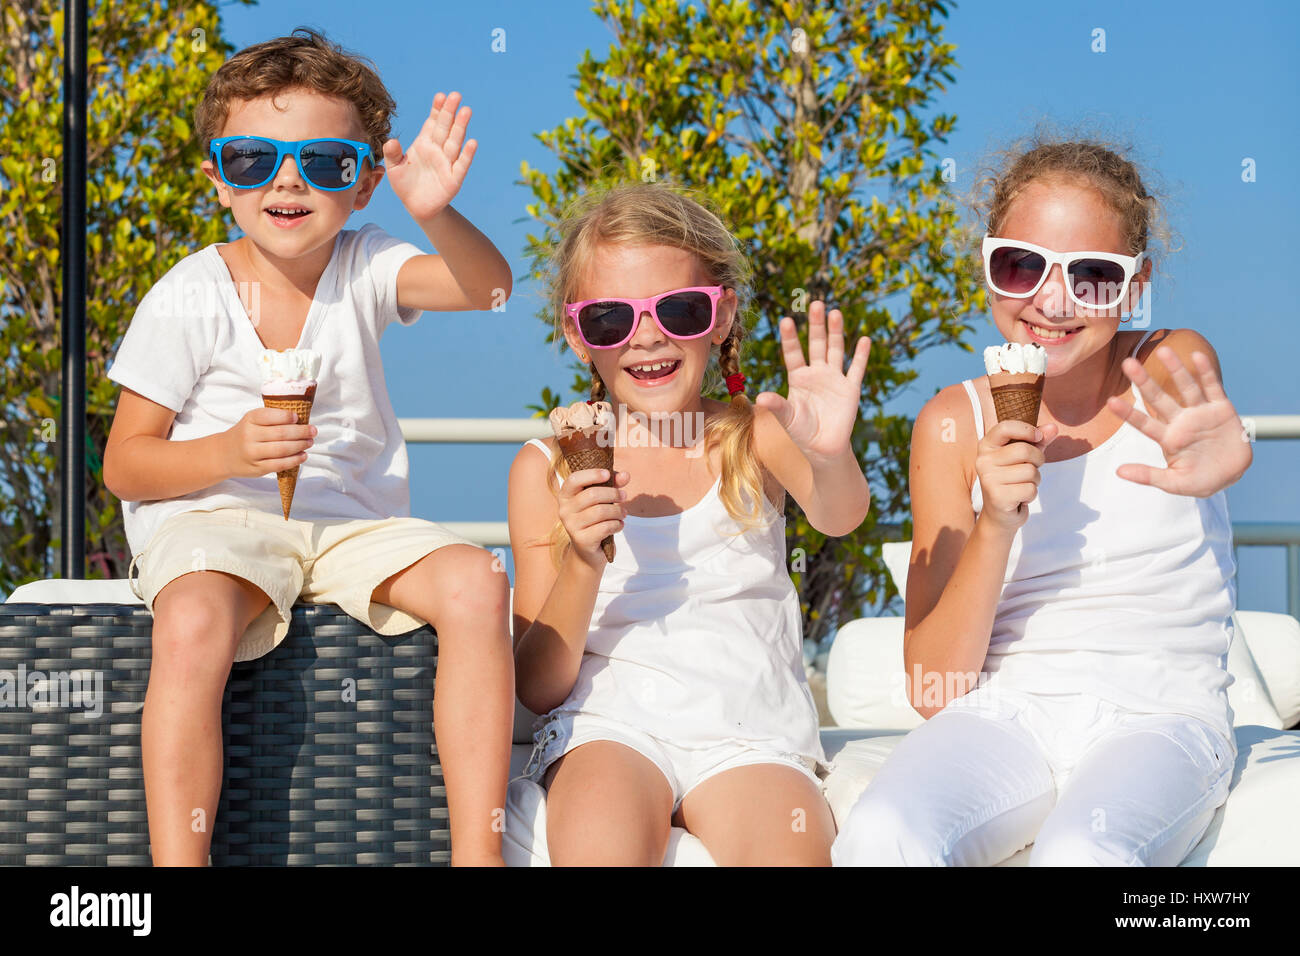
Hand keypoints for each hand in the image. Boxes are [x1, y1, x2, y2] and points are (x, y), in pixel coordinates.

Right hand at [222, 407, 315, 478]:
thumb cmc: (245, 434)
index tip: (298, 418)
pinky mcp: (257, 468)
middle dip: (301, 432)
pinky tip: (303, 455)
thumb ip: (272, 418)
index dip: (287, 417)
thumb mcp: (252, 420)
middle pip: (281, 434)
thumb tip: (300, 420)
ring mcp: (253, 453)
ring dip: (300, 445)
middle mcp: (249, 436)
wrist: (224, 454)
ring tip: (310, 442)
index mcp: (250, 419)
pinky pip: (280, 464)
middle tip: (313, 431)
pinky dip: (295, 460)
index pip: (271, 416)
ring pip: (282, 449)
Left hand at [383, 91, 476, 221]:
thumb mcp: (394, 168)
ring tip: (466, 111)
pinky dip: (467, 154)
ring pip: (455, 142)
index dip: (437, 110)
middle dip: (450, 112)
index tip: (440, 96)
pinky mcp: (454, 179)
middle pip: (445, 128)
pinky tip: (471, 142)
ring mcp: (447, 163)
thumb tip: (391, 141)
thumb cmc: (405, 184)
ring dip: (460, 127)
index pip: (432, 123)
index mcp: (424, 143)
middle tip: (456, 96)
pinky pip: (461, 165)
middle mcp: (438, 150)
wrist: (416, 207)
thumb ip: (392, 154)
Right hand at [557, 467, 629, 570]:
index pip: (574, 479)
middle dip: (613, 493)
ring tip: (623, 513)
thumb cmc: (595, 519)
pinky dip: (616, 524)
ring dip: (617, 511)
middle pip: (592, 495)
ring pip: (600, 511)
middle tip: (624, 496)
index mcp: (565, 496)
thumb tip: (625, 475)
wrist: (588, 551)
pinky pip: (604, 527)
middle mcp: (564, 510)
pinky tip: (619, 525)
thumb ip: (612, 484)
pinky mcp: (581, 540)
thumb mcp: (602, 499)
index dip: (592, 474)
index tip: (608, 474)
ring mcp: (571, 526)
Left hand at [754, 301, 870, 464]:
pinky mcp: (850, 389)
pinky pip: (856, 369)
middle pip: (816, 344)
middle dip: (816, 325)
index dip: (791, 337)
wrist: (822, 449)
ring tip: (835, 312)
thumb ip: (776, 407)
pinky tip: (864, 339)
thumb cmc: (800, 433)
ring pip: (835, 350)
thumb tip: (760, 398)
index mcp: (798, 378)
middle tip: (816, 303)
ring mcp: (834, 379)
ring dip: (836, 332)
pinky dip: (861, 355)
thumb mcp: (786, 419)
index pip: (793, 353)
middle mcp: (816, 373)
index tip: (786, 320)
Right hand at [974, 419, 1058, 532]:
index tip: (1038, 437)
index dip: (1026, 429)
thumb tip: (1053, 428)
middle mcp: (983, 461)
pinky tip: (1020, 497)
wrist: (1000, 513)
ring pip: (1030, 471)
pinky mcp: (997, 497)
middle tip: (1031, 468)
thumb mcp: (1024, 457)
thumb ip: (1038, 441)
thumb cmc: (1012, 480)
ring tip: (1022, 485)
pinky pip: (1030, 489)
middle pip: (1024, 450)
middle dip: (1038, 460)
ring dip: (1035, 480)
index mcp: (987, 446)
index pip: (1005, 427)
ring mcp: (988, 479)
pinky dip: (1031, 494)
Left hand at [1108, 346, 1251, 496]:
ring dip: (1176, 369)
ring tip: (1164, 350)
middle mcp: (1181, 421)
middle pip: (1160, 399)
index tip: (1110, 401)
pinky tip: (1197, 356)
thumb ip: (1148, 476)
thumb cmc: (1200, 481)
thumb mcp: (1174, 483)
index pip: (1143, 423)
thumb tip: (1118, 471)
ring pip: (1186, 387)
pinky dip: (1206, 373)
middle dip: (1145, 382)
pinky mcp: (1222, 409)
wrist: (1233, 475)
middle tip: (1127, 363)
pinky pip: (1213, 388)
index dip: (1128, 413)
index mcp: (1168, 438)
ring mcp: (1201, 413)